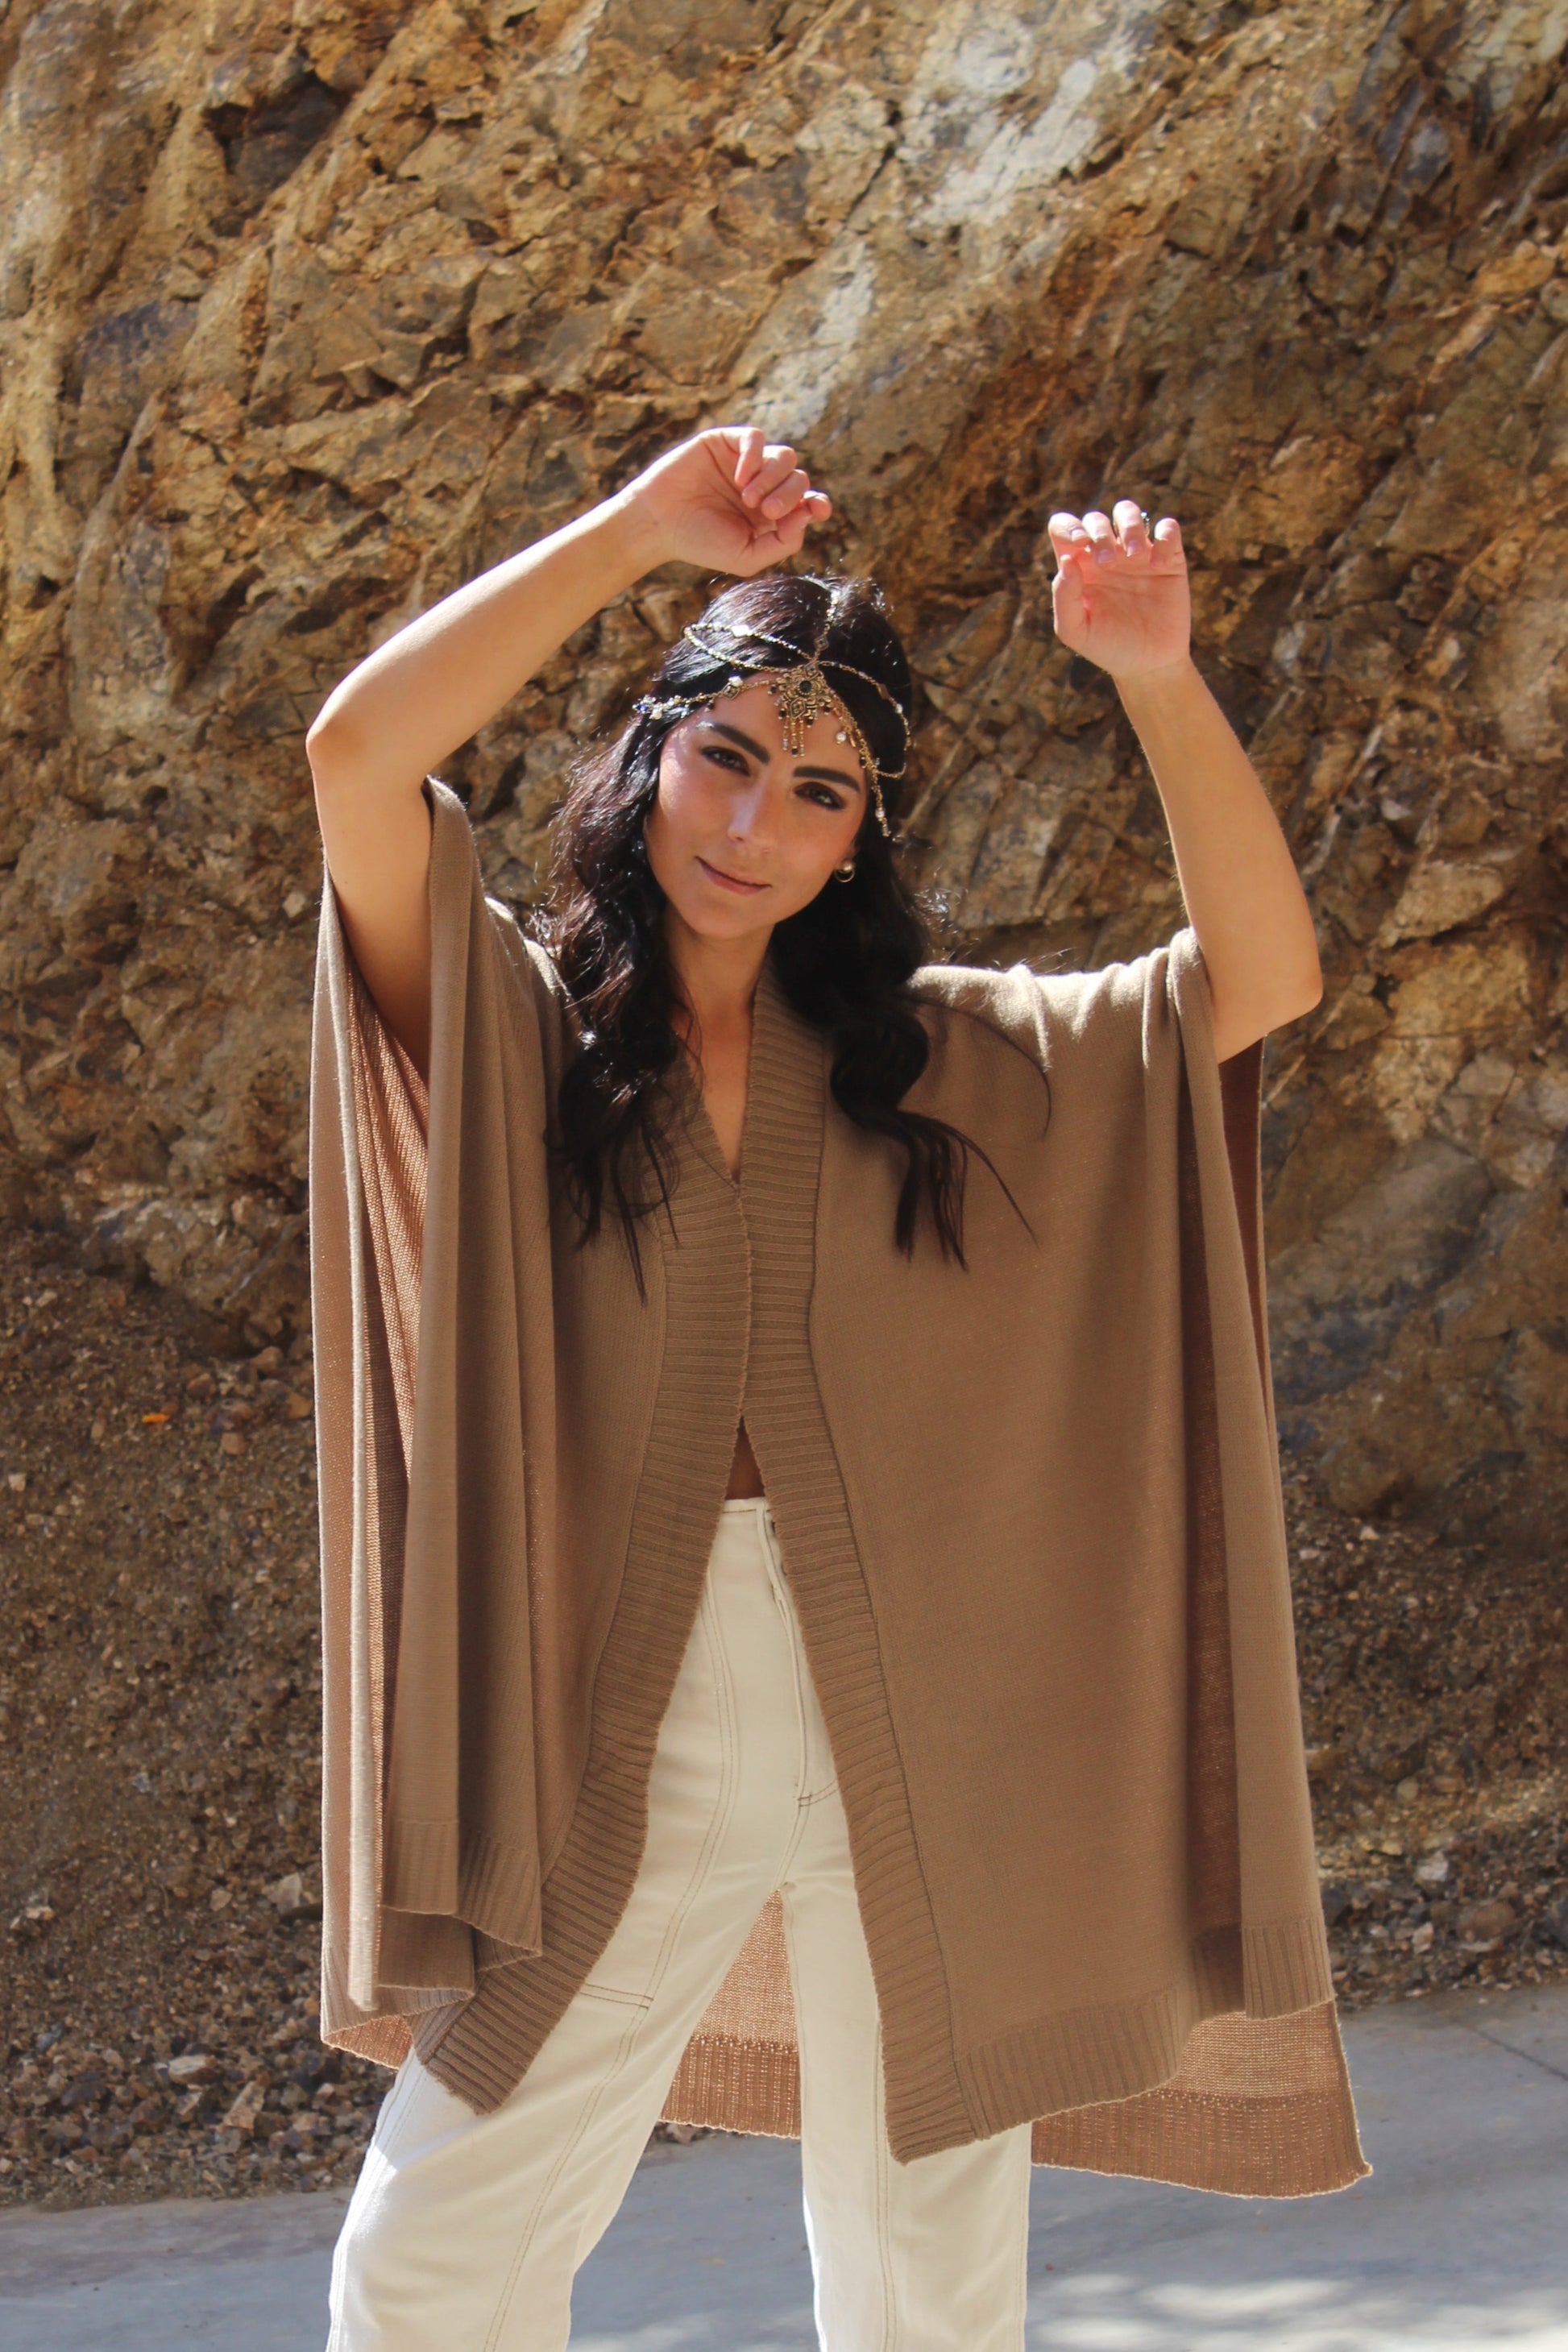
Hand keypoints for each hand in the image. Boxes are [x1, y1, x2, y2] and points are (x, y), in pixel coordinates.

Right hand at [620, 427, 832, 575]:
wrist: (659, 523)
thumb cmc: (700, 543)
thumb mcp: (746, 557)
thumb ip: (782, 543)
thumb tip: (808, 514)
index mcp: (772, 515)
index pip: (808, 502)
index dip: (819, 503)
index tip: (819, 509)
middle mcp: (764, 486)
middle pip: (799, 479)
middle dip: (789, 495)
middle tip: (764, 511)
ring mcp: (746, 462)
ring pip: (785, 456)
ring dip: (773, 477)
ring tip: (748, 497)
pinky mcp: (726, 442)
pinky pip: (755, 437)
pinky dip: (754, 456)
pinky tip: (740, 478)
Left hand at [1047, 500, 1190, 680]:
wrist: (1147, 666)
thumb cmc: (1107, 647)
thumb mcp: (1075, 631)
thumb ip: (1063, 597)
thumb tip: (1067, 560)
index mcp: (1079, 566)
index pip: (1064, 527)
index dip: (1068, 526)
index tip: (1079, 545)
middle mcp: (1106, 554)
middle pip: (1097, 518)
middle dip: (1100, 533)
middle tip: (1107, 564)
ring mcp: (1137, 554)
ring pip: (1128, 512)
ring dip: (1129, 525)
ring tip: (1133, 556)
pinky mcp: (1168, 559)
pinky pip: (1168, 528)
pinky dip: (1163, 536)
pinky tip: (1157, 566)